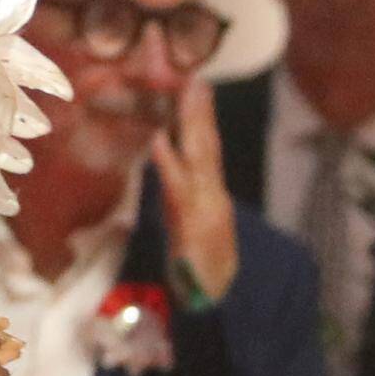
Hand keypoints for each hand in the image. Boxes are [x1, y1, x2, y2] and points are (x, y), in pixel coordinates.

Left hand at [160, 75, 238, 300]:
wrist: (216, 299)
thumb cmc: (198, 264)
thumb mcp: (190, 225)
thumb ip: (182, 194)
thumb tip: (169, 166)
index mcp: (210, 192)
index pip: (207, 147)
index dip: (203, 117)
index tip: (197, 85)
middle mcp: (211, 194)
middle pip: (207, 144)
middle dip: (201, 110)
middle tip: (195, 76)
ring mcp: (205, 207)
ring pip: (199, 157)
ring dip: (192, 123)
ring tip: (188, 91)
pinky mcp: (193, 223)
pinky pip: (177, 188)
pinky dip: (169, 163)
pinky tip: (159, 141)